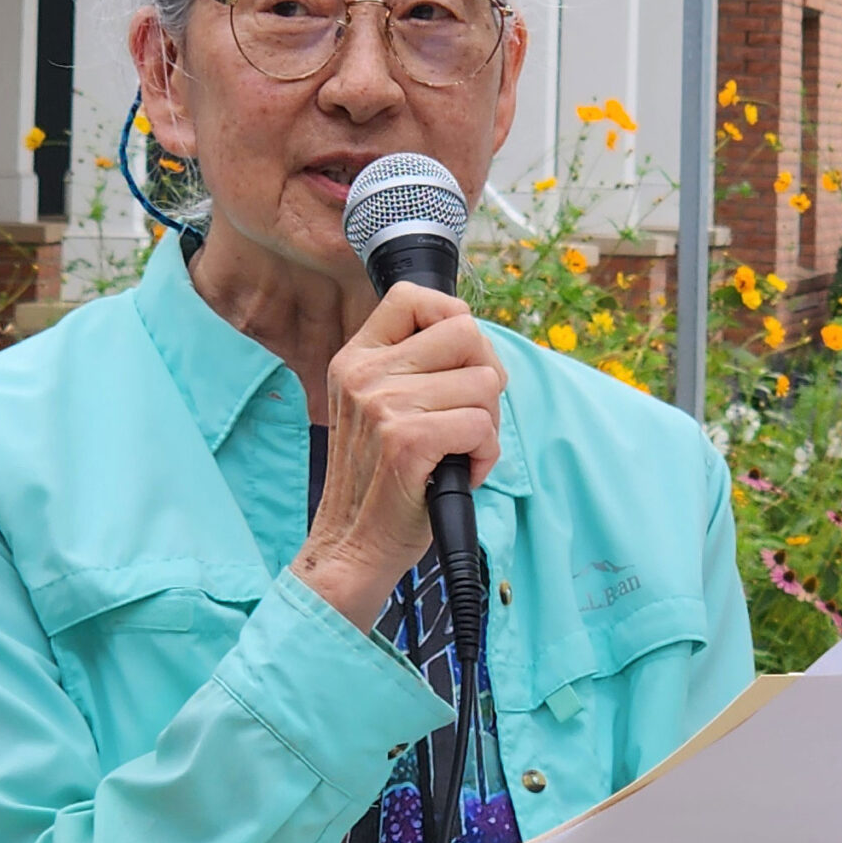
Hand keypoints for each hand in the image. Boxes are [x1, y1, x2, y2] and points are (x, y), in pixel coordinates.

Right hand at [292, 283, 504, 628]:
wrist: (353, 545)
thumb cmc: (381, 481)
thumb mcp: (378, 409)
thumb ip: (413, 369)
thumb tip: (476, 340)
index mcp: (355, 359)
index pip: (413, 296)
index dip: (454, 320)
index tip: (460, 361)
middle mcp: (364, 374)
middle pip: (465, 332)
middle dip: (485, 375)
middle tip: (467, 418)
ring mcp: (383, 405)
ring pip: (484, 382)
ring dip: (488, 424)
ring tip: (458, 452)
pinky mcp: (407, 440)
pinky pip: (482, 425)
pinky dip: (486, 455)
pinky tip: (460, 473)